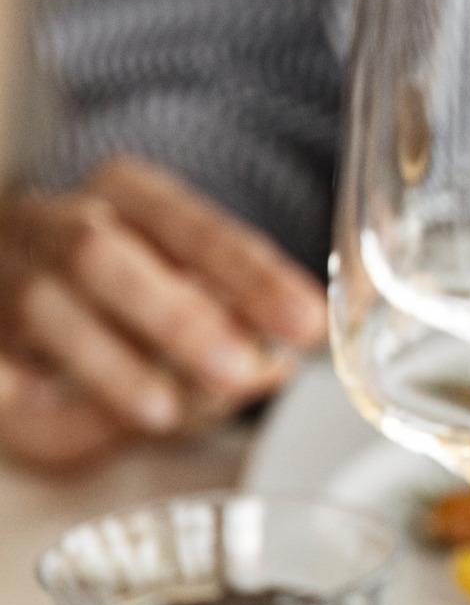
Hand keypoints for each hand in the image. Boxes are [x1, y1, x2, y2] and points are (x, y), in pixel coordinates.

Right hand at [0, 158, 326, 471]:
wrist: (7, 270)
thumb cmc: (113, 287)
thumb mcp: (178, 286)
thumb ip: (225, 320)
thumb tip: (273, 362)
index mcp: (123, 194)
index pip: (190, 225)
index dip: (250, 274)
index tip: (305, 322)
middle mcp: (53, 221)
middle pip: (103, 254)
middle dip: (176, 316)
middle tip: (238, 368)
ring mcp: (4, 269)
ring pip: (42, 304)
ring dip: (109, 362)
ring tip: (163, 409)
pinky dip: (14, 382)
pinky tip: (36, 402)